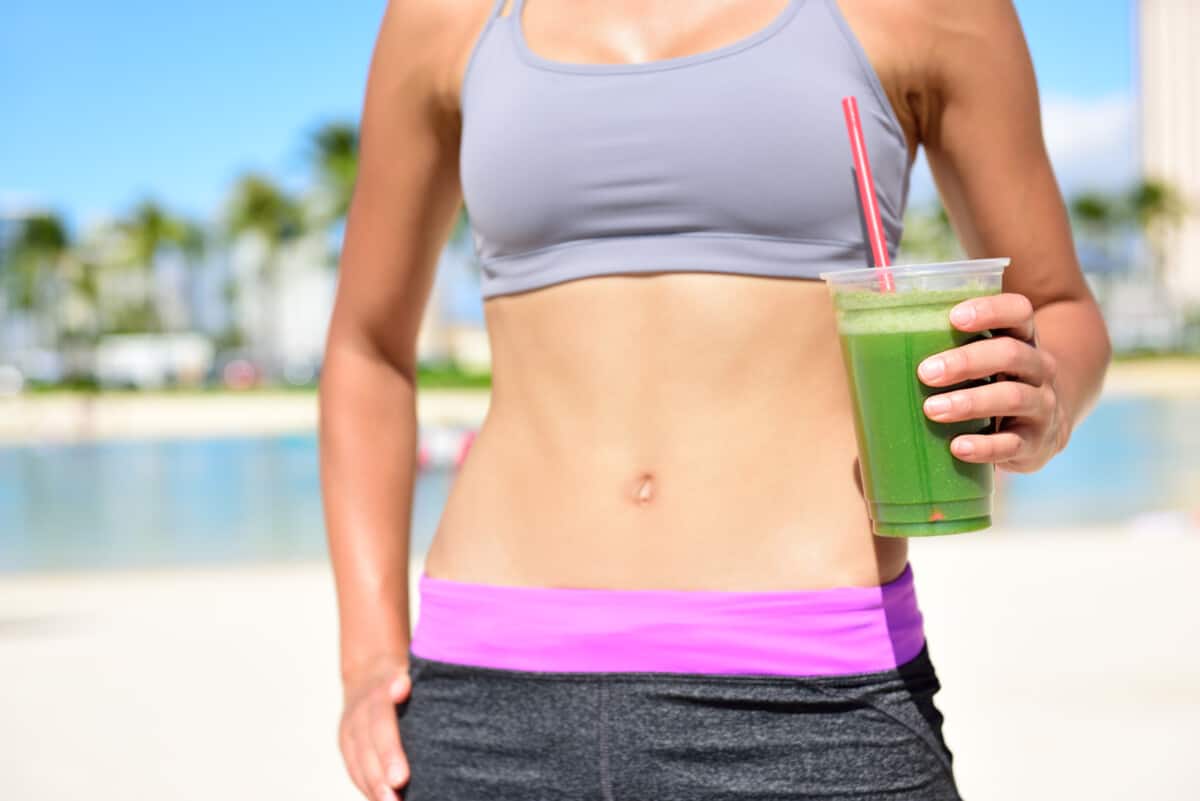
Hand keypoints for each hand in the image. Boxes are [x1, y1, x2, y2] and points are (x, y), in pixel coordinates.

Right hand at [339, 657, 411, 800]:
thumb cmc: (404, 676)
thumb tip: (402, 685)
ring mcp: (350, 728)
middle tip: (396, 798)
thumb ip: (407, 682)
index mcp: (378, 691)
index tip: (400, 778)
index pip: (380, 723)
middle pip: (369, 748)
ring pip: (358, 761)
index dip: (389, 751)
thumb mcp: (410, 670)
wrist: (371, 671)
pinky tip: (380, 800)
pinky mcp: (346, 743)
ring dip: (373, 787)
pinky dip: (367, 786)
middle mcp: (360, 710)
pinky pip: (354, 768)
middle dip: (381, 777)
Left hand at [917, 292, 1065, 472]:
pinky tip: (957, 447)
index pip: (1018, 311)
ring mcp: (1041, 405)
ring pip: (1013, 396)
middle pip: (1011, 353)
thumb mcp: (980, 362)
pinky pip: (1013, 444)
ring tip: (931, 409)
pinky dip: (984, 446)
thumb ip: (941, 345)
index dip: (991, 310)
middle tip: (926, 372)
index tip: (954, 319)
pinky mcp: (1035, 442)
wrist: (1038, 432)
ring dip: (970, 402)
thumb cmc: (990, 385)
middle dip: (966, 361)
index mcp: (1021, 338)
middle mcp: (1038, 367)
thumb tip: (863, 333)